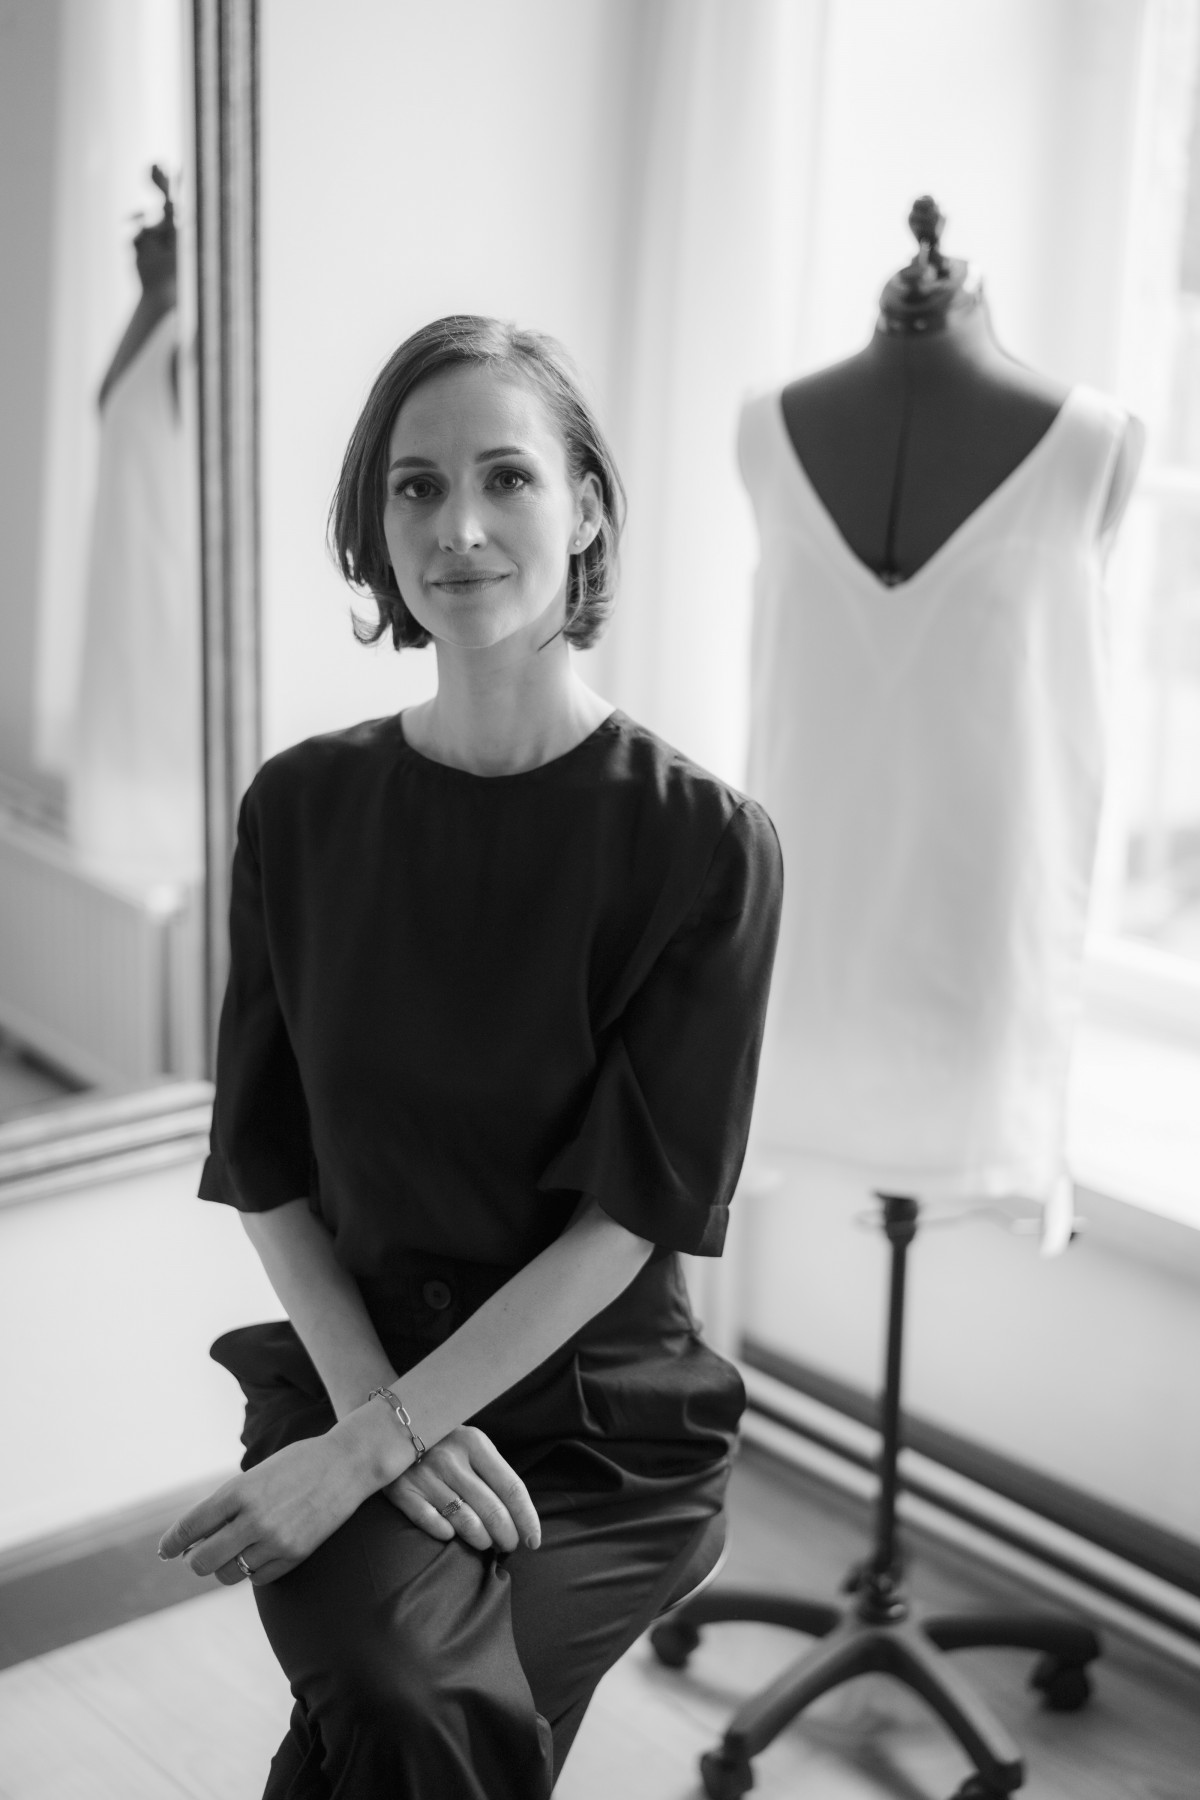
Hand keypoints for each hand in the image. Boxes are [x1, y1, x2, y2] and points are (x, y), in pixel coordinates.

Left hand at [157, 1432, 369, 1586]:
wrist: (347, 1464)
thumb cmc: (297, 1464)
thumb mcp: (256, 1475)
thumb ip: (228, 1503)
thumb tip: (196, 1537)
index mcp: (238, 1491)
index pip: (190, 1527)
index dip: (172, 1543)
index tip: (165, 1551)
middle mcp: (252, 1519)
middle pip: (202, 1561)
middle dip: (195, 1560)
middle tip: (197, 1554)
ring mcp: (274, 1540)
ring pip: (228, 1573)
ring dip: (224, 1566)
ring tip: (231, 1553)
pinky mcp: (294, 1556)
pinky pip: (258, 1578)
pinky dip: (252, 1570)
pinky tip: (258, 1554)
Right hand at [384, 1425, 540, 1553]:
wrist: (391, 1431)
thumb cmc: (444, 1445)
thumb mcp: (471, 1446)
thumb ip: (493, 1474)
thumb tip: (520, 1519)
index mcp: (475, 1443)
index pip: (512, 1487)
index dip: (527, 1518)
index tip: (534, 1540)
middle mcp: (451, 1458)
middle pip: (492, 1509)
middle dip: (506, 1536)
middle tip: (508, 1545)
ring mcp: (425, 1475)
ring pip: (466, 1522)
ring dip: (481, 1540)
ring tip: (485, 1542)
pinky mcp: (402, 1491)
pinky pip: (433, 1524)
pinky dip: (446, 1535)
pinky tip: (450, 1534)